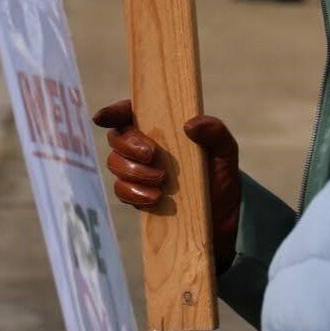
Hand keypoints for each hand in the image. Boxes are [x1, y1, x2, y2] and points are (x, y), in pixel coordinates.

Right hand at [94, 102, 241, 258]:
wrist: (221, 218)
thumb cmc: (221, 176)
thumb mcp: (226, 151)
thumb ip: (215, 132)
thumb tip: (190, 125)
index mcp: (164, 126)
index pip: (131, 112)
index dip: (113, 111)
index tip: (103, 118)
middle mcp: (146, 145)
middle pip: (117, 137)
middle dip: (128, 145)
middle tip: (151, 155)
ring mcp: (139, 171)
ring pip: (115, 163)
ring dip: (133, 171)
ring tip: (161, 180)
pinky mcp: (137, 195)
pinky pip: (121, 190)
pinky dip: (133, 193)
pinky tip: (154, 198)